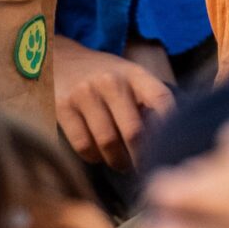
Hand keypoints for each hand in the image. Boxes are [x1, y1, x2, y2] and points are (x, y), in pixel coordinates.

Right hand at [52, 42, 176, 169]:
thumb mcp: (127, 75)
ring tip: (121, 164)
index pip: (161, 100)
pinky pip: (83, 144)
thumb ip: (144, 99)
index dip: (170, 127)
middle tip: (144, 168)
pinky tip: (98, 155)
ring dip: (117, 161)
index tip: (170, 148)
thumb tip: (165, 137)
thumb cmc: (102, 75)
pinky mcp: (63, 107)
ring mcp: (85, 93)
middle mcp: (111, 81)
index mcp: (133, 74)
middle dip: (141, 157)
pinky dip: (93, 157)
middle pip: (134, 131)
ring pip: (108, 142)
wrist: (59, 59)